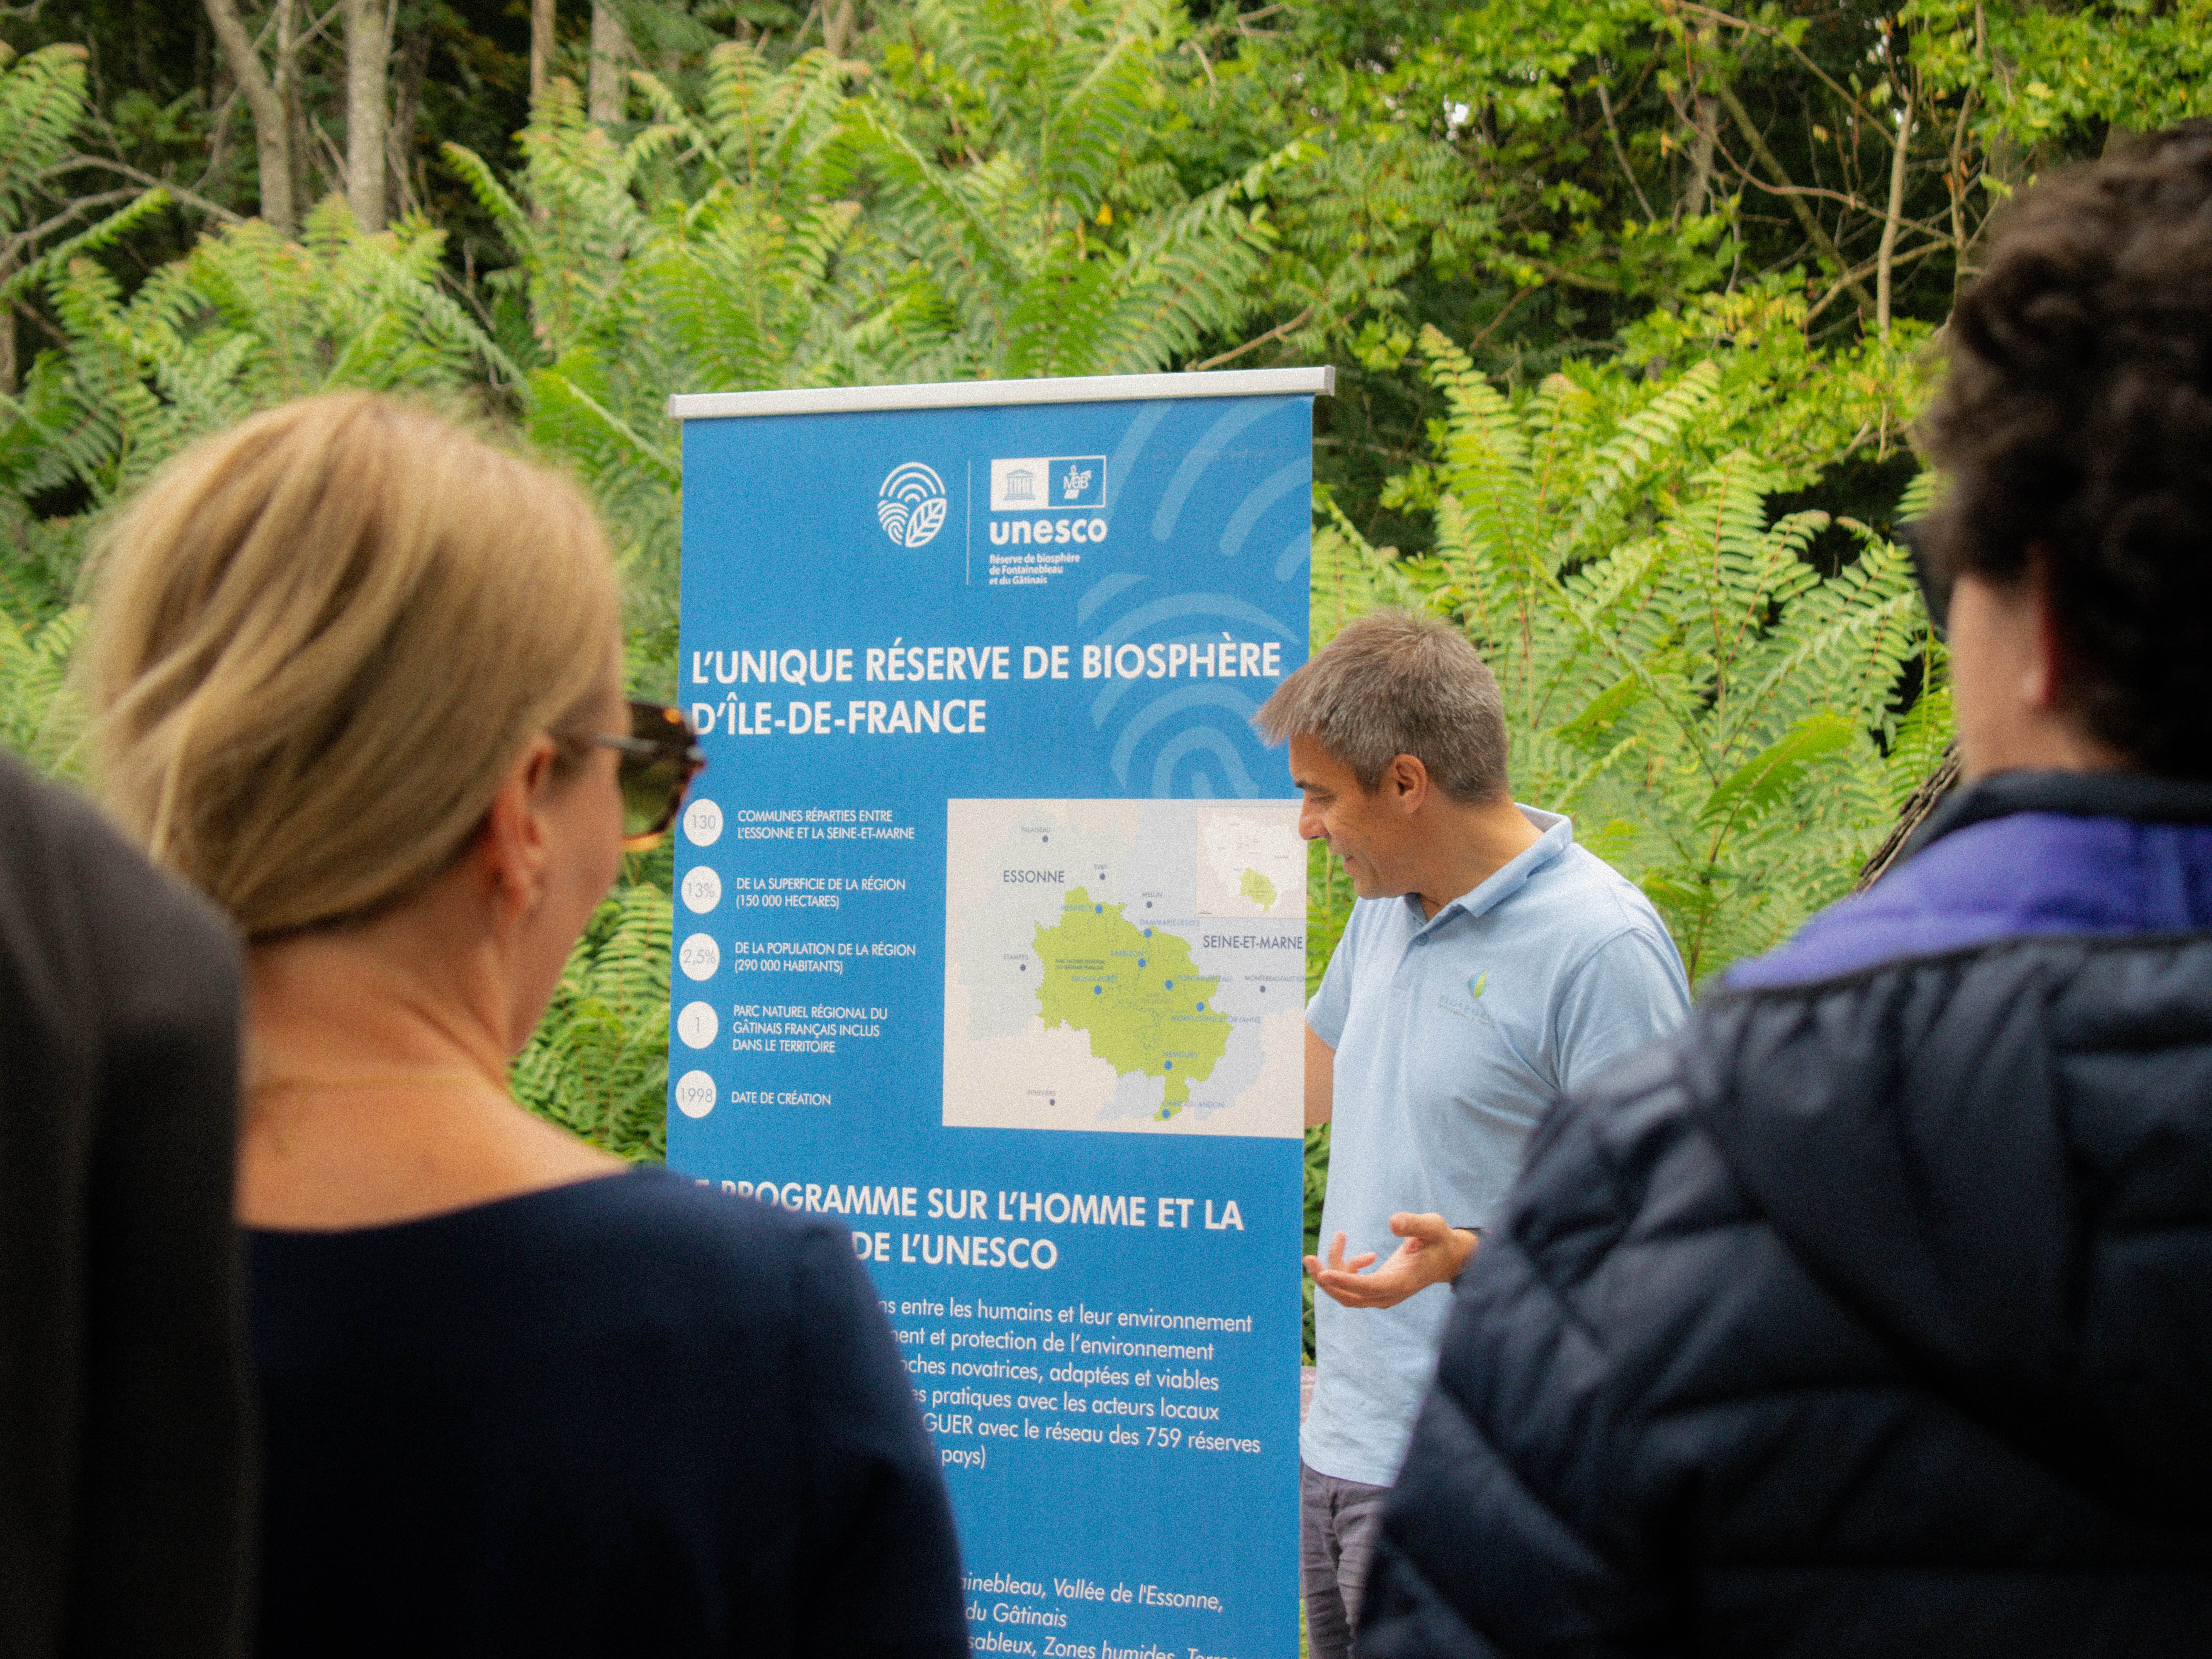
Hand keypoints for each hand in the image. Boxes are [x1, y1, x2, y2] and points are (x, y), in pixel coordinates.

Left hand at [1303, 1213, 1478, 1309]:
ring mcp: (1382, 1294)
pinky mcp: (1377, 1288)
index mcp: (1402, 1282)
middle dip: (1326, 1281)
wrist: (1447, 1259)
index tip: (1323, 1274)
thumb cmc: (1439, 1240)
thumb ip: (1414, 1224)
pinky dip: (1349, 1267)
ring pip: (1347, 1292)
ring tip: (1340, 1236)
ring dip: (1333, 1268)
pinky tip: (1366, 1255)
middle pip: (1349, 1298)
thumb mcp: (1433, 1227)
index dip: (1344, 1282)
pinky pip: (1353, 1284)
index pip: (1368, 1288)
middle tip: (1308, 1258)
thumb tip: (1392, 1222)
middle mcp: (1389, 1294)